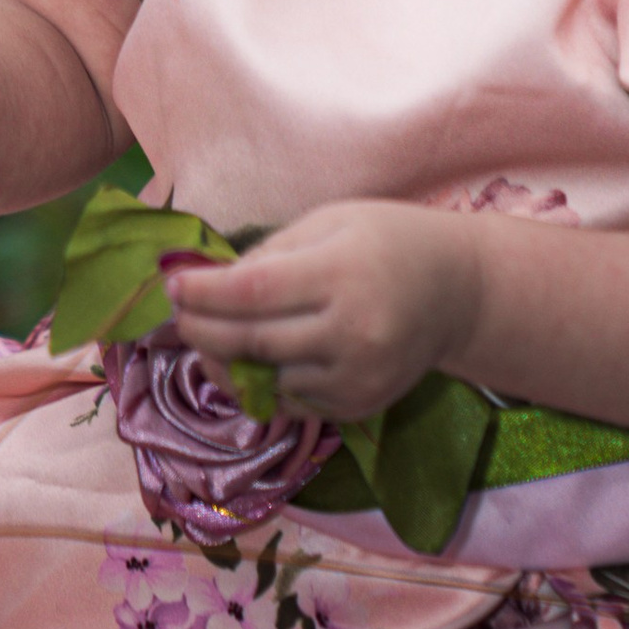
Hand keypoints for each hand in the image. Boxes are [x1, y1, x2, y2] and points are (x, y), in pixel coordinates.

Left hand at [167, 199, 483, 420]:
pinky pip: (293, 401)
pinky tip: (254, 360)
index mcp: (341, 271)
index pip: (253, 290)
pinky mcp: (360, 406)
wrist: (456, 291)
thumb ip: (272, 254)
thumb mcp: (330, 222)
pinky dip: (265, 383)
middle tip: (178, 316)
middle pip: (253, 340)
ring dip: (226, 362)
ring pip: (267, 379)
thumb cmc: (387, 240)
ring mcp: (357, 375)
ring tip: (208, 339)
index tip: (173, 286)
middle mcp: (351, 330)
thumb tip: (210, 285)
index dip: (205, 293)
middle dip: (203, 330)